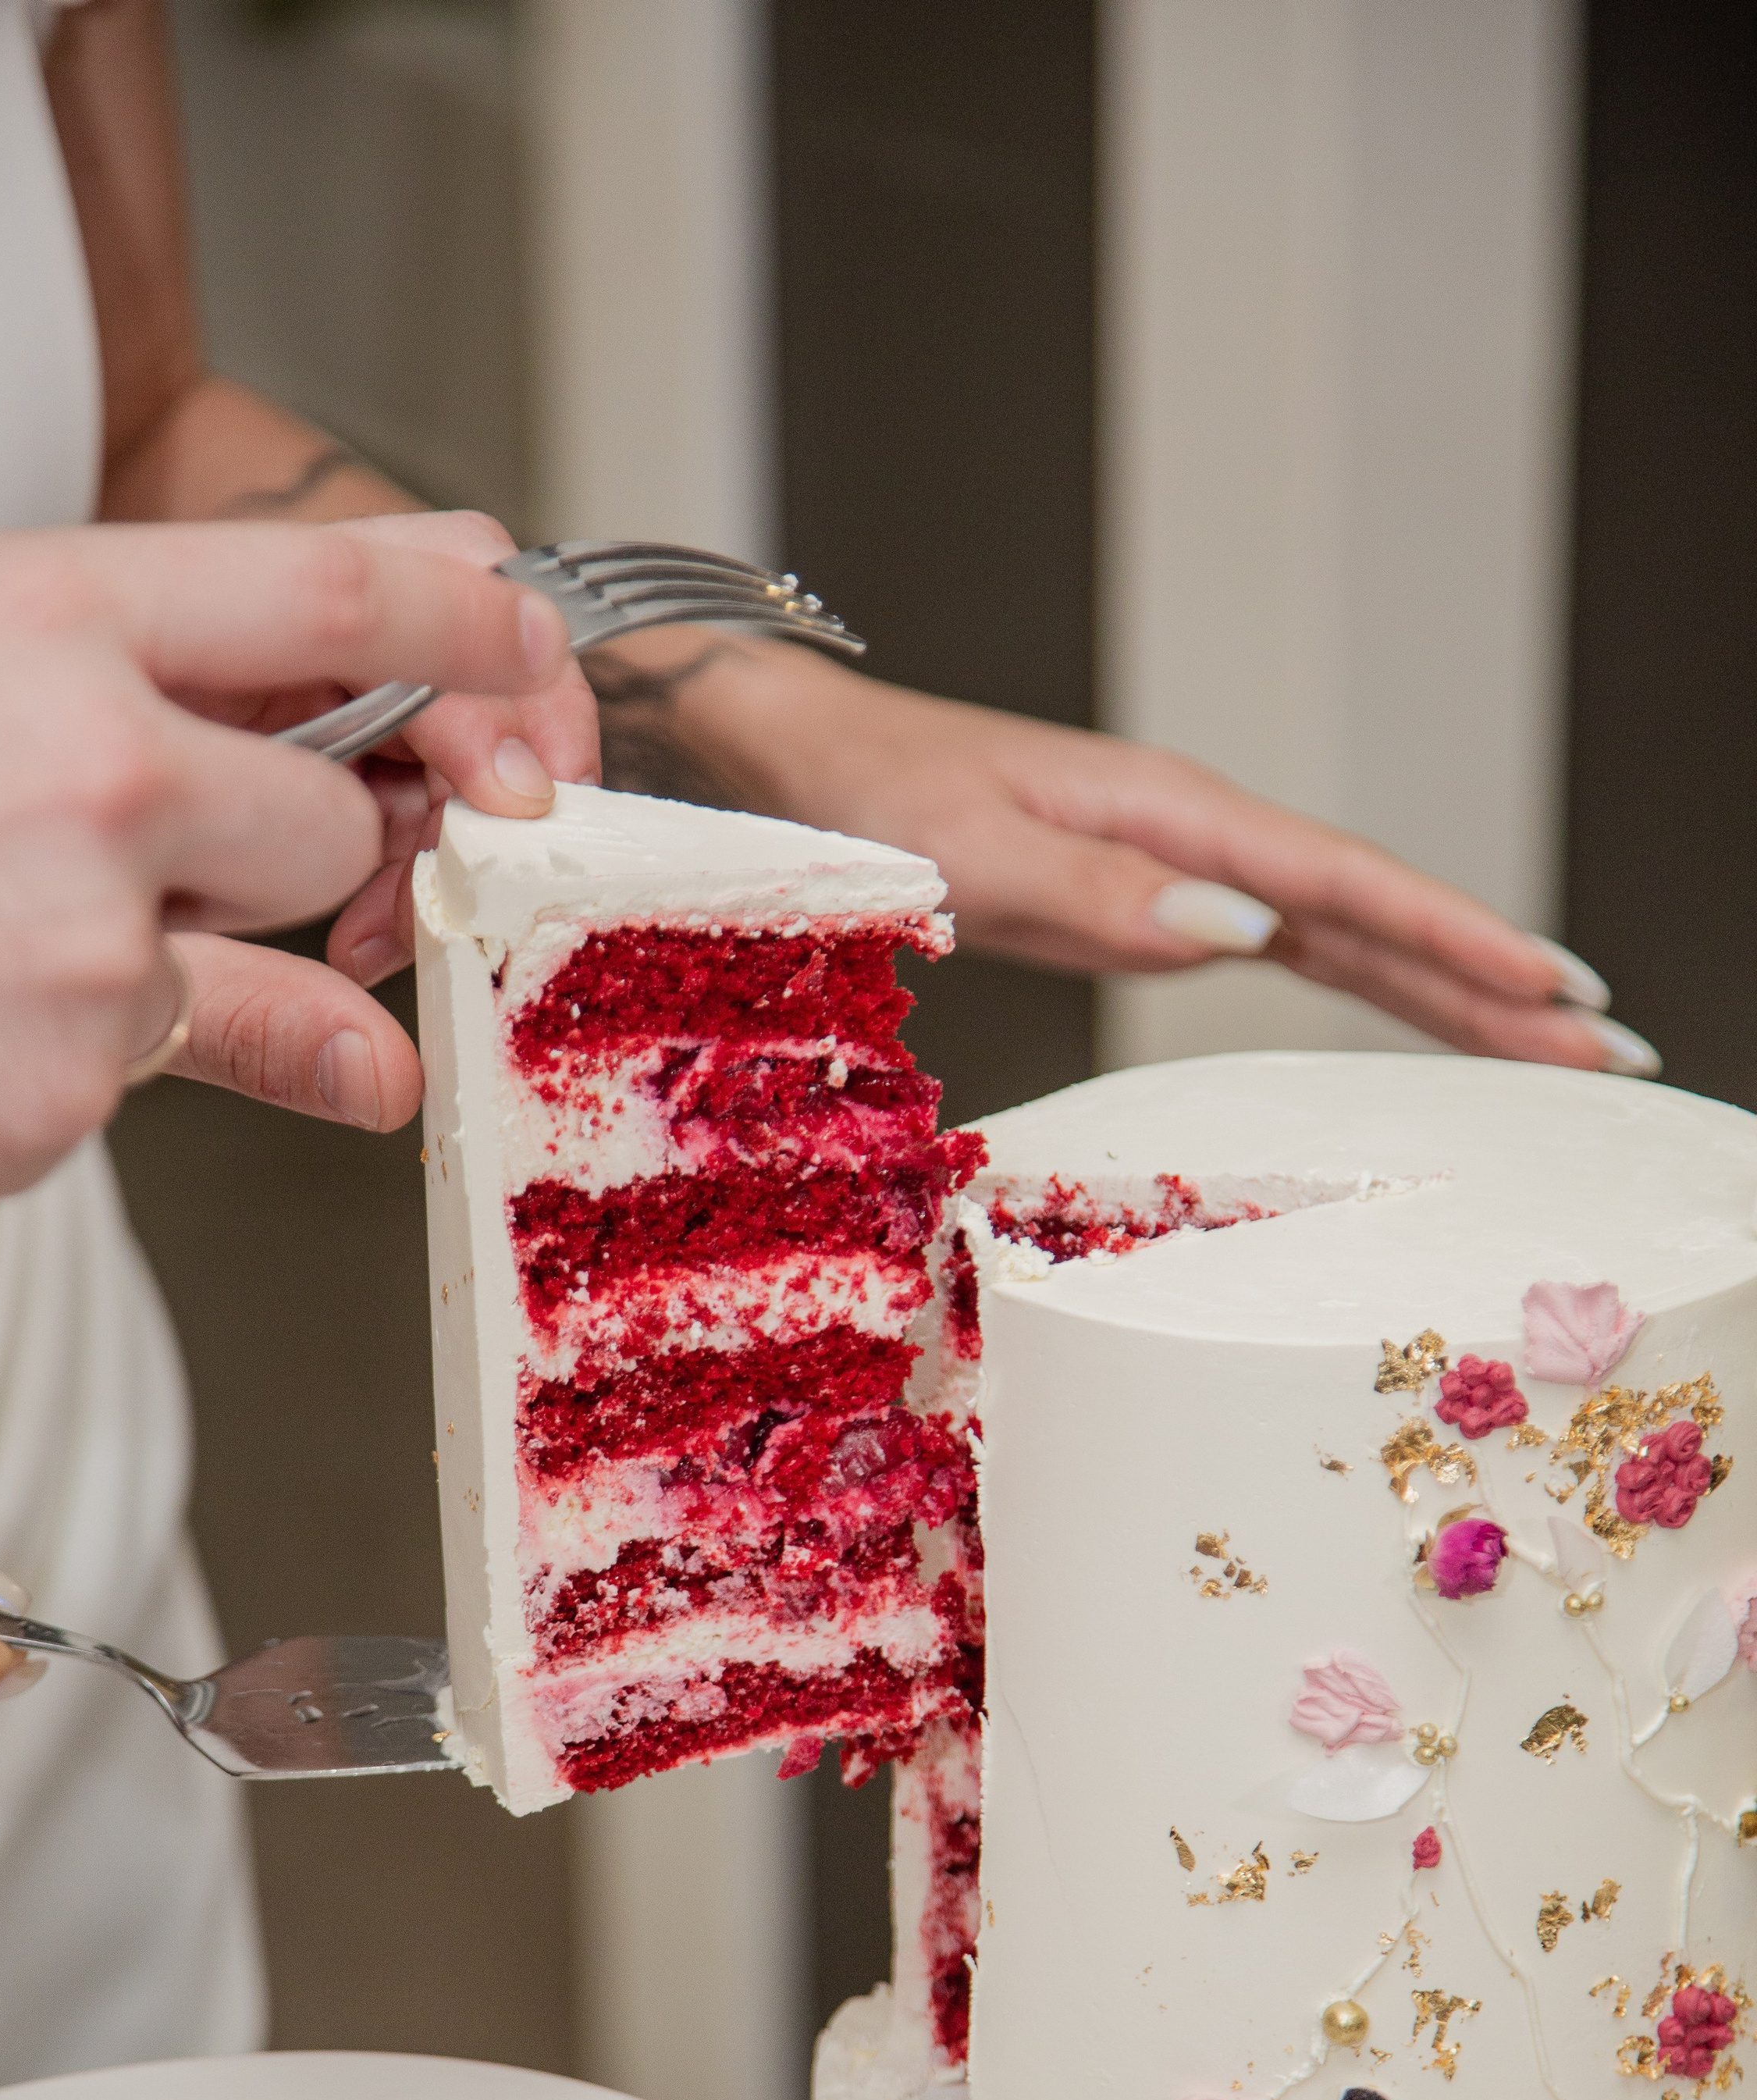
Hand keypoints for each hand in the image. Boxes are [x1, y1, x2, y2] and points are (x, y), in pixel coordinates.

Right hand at [0, 521, 572, 1235]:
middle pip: (335, 811)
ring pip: (273, 952)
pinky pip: (159, 1073)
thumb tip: (375, 696)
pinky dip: (67, 1063)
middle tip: (168, 854)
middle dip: (289, 850)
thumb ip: (145, 674)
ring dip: (186, 955)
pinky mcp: (69, 1081)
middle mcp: (94, 758)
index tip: (527, 652)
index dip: (471, 623)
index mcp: (44, 608)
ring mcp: (90, 932)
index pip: (344, 593)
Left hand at [604, 636, 1638, 1071]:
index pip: (1342, 884)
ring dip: (1444, 987)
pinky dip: (1357, 983)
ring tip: (1548, 1045)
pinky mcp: (1137, 903)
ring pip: (1338, 934)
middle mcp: (1186, 837)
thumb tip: (1238, 930)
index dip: (1457, 945)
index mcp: (1162, 812)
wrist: (788, 751)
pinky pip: (1279, 948)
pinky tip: (1414, 1014)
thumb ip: (1092, 890)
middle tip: (1605, 1052)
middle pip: (1371, 915)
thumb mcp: (961, 847)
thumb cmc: (856, 791)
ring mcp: (1169, 870)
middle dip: (1490, 983)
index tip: (1557, 997)